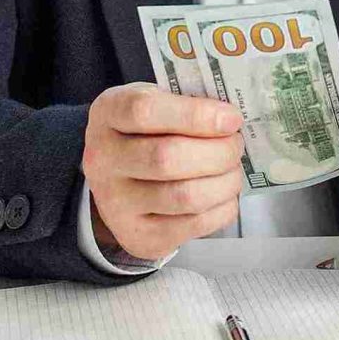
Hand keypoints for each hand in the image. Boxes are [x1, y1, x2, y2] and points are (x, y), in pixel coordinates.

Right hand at [82, 84, 244, 262]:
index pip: (144, 111)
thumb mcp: (156, 102)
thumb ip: (188, 103)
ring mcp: (116, 204)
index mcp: (107, 114)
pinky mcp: (139, 237)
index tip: (231, 119)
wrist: (119, 178)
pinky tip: (224, 194)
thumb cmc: (148, 131)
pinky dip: (222, 207)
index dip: (196, 115)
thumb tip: (231, 120)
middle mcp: (103, 160)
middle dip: (218, 152)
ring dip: (225, 182)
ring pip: (185, 196)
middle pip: (167, 158)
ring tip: (232, 170)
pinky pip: (194, 224)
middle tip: (236, 145)